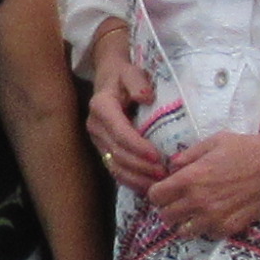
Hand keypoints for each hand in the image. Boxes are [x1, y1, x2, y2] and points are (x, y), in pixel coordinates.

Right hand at [85, 54, 174, 187]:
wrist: (110, 79)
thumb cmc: (125, 75)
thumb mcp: (132, 72)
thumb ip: (138, 83)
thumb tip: (146, 97)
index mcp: (101, 106)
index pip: (119, 132)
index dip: (137, 146)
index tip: (157, 156)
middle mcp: (95, 126)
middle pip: (117, 153)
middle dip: (140, 167)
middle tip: (164, 174)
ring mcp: (97, 140)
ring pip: (114, 165)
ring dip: (136, 178)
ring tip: (158, 184)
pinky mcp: (102, 149)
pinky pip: (114, 169)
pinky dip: (130, 181)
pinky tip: (147, 186)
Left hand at [148, 128, 259, 243]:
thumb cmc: (250, 150)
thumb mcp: (216, 142)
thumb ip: (189, 155)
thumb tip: (172, 165)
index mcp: (190, 179)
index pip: (155, 196)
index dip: (158, 192)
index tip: (165, 189)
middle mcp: (198, 202)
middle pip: (165, 217)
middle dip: (168, 208)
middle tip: (179, 200)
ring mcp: (213, 219)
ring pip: (183, 231)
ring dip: (185, 222)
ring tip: (195, 211)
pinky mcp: (229, 229)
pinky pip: (206, 235)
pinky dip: (206, 228)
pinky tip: (215, 214)